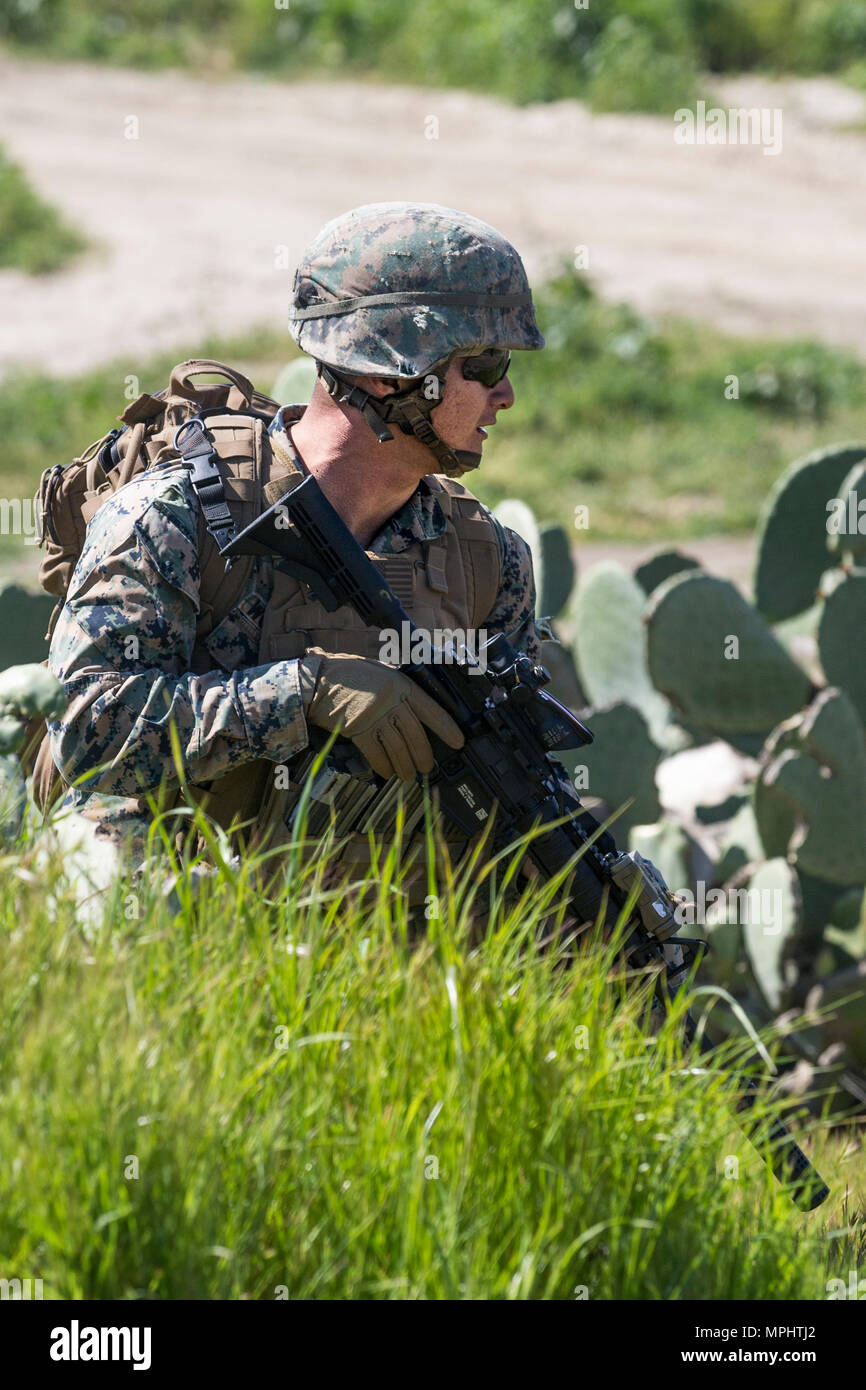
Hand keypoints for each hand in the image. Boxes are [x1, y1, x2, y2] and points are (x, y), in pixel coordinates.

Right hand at [299, 652, 463, 781]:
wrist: (316, 681)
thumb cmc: (346, 674)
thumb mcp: (379, 671)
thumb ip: (396, 688)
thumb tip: (414, 708)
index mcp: (399, 684)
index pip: (430, 709)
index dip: (446, 727)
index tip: (458, 741)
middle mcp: (390, 700)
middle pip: (414, 733)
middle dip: (423, 755)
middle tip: (427, 768)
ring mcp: (373, 715)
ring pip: (397, 747)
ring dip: (405, 765)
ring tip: (409, 776)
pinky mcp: (357, 729)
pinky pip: (375, 753)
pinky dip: (383, 765)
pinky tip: (387, 772)